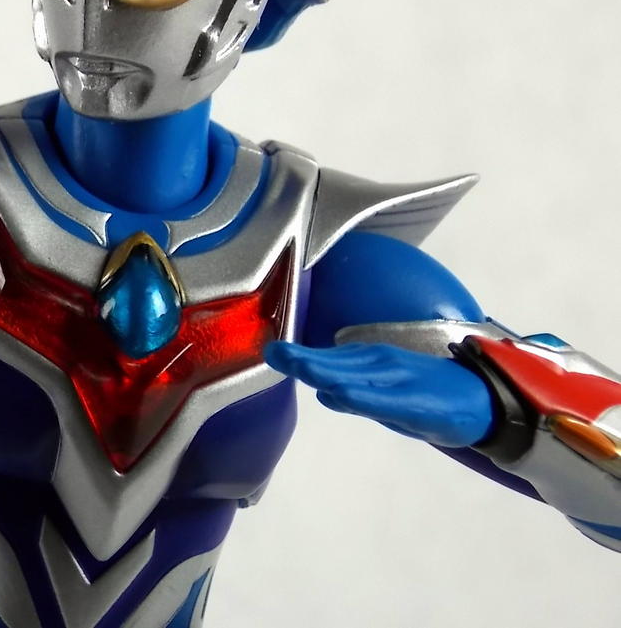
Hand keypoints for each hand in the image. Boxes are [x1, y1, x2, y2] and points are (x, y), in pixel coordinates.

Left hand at [264, 341, 494, 447]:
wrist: (485, 403)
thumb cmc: (432, 399)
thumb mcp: (388, 397)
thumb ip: (355, 394)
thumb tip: (323, 394)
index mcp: (372, 361)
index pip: (329, 358)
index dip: (299, 355)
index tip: (270, 351)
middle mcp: (381, 365)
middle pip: (334, 363)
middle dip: (301, 359)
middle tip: (270, 352)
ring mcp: (398, 380)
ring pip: (353, 375)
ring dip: (321, 368)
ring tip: (291, 361)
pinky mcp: (414, 401)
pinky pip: (382, 399)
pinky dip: (359, 395)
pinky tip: (338, 392)